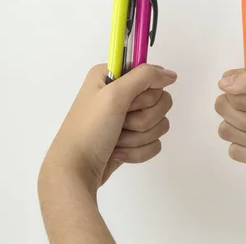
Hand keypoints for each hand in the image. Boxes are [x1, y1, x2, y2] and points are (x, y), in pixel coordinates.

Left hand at [42, 63, 176, 192]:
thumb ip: (145, 77)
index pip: (150, 74)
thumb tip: (170, 74)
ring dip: (139, 137)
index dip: (145, 91)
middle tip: (121, 122)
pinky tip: (118, 152)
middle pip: (159, 100)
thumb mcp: (113, 95)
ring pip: (159, 123)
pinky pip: (154, 142)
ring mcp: (126, 119)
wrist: (76, 171)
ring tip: (117, 140)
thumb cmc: (89, 131)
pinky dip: (138, 151)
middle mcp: (120, 94)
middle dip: (143, 118)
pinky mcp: (132, 140)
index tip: (130, 101)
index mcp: (111, 77)